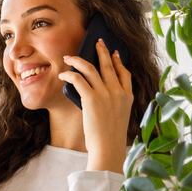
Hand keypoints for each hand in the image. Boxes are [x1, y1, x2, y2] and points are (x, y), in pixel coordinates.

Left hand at [58, 38, 132, 172]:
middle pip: (109, 65)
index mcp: (128, 97)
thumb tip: (95, 92)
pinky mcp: (92, 99)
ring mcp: (106, 94)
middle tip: (96, 42)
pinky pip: (78, 79)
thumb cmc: (110, 137)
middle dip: (101, 51)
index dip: (119, 62)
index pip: (125, 73)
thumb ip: (112, 103)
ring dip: (78, 60)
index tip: (115, 53)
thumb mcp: (118, 116)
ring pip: (91, 69)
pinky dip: (69, 75)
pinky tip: (63, 75)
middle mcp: (118, 92)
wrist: (108, 148)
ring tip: (70, 57)